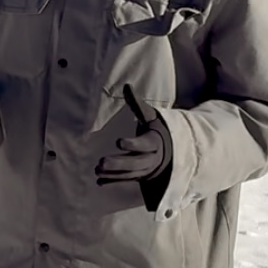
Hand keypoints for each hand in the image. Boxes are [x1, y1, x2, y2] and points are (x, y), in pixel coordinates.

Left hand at [94, 84, 172, 203]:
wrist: (170, 150)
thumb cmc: (156, 129)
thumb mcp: (150, 116)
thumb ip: (137, 104)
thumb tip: (127, 86)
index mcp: (155, 142)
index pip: (145, 144)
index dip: (133, 144)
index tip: (118, 141)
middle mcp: (151, 158)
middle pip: (136, 163)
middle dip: (119, 164)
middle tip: (101, 162)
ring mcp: (145, 170)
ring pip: (130, 174)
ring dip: (113, 173)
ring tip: (97, 170)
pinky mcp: (139, 176)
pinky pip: (126, 180)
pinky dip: (113, 182)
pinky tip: (99, 182)